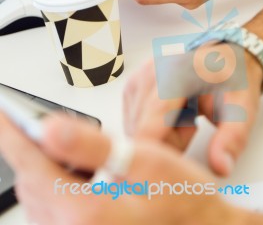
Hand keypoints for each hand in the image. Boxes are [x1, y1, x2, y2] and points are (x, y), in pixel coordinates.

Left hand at [0, 113, 247, 224]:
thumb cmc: (183, 199)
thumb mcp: (143, 159)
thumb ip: (91, 145)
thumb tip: (48, 130)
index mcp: (85, 209)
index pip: (32, 163)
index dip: (13, 133)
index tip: (3, 112)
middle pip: (30, 183)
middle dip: (21, 148)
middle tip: (17, 123)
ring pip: (37, 199)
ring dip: (34, 166)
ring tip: (41, 143)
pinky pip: (51, 211)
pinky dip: (47, 185)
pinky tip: (62, 170)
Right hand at [123, 43, 262, 175]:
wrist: (221, 57)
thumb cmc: (229, 79)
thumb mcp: (240, 108)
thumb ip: (232, 138)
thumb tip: (219, 166)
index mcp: (177, 71)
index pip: (153, 117)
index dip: (152, 147)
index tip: (155, 173)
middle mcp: (150, 71)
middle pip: (144, 129)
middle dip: (167, 141)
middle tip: (193, 125)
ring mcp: (138, 78)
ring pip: (136, 129)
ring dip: (160, 134)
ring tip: (185, 116)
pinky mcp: (131, 87)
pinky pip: (134, 122)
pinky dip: (152, 126)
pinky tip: (172, 112)